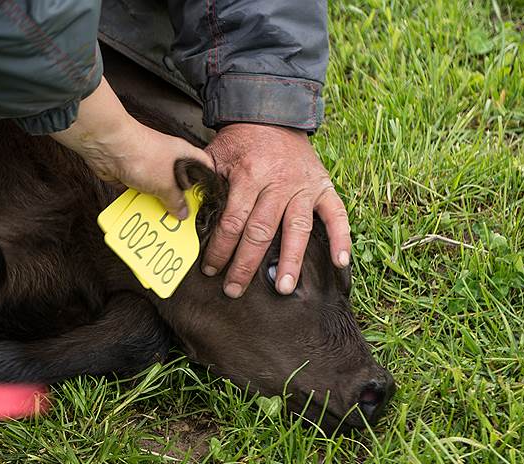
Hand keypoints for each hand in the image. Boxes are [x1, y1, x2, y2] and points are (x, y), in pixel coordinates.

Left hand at [51, 78, 211, 218]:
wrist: (108, 147)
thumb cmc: (141, 153)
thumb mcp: (166, 184)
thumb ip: (176, 200)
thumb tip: (182, 212)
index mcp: (183, 154)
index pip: (203, 166)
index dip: (208, 182)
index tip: (208, 201)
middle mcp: (167, 160)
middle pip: (179, 183)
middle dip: (179, 200)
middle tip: (183, 218)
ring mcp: (148, 167)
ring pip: (157, 190)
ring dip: (157, 204)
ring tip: (163, 222)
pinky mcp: (130, 175)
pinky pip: (138, 194)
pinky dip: (139, 204)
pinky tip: (142, 216)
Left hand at [201, 123, 351, 297]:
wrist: (273, 114)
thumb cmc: (240, 142)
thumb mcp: (215, 154)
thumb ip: (201, 182)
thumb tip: (182, 208)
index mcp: (250, 176)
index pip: (233, 221)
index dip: (220, 248)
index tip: (210, 269)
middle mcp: (279, 183)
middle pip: (261, 231)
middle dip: (246, 264)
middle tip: (235, 289)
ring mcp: (303, 186)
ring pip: (297, 229)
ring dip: (291, 260)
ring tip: (283, 288)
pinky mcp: (323, 187)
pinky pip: (337, 214)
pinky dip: (342, 238)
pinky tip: (341, 263)